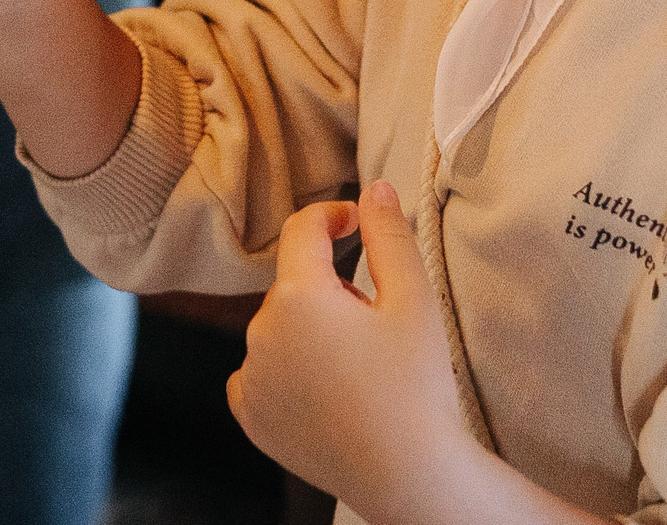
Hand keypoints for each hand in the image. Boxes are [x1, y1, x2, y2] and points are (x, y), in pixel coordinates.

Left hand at [229, 184, 473, 518]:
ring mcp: (250, 380)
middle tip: (379, 319)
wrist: (409, 477)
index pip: (304, 229)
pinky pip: (261, 371)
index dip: (334, 215)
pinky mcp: (251, 417)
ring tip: (360, 362)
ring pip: (279, 327)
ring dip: (310, 327)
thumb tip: (372, 189)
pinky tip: (325, 387)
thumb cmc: (416, 388)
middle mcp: (260, 335)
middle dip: (331, 285)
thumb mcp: (412, 299)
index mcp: (297, 298)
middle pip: (294, 283)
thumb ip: (388, 234)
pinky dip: (286, 368)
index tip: (360, 221)